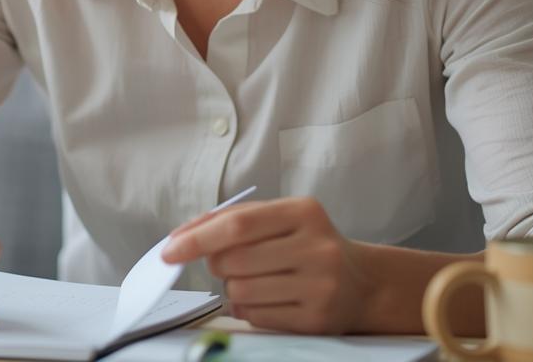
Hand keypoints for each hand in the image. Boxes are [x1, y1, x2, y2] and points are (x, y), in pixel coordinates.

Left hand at [160, 196, 374, 333]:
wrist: (363, 282)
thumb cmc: (307, 245)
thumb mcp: (282, 218)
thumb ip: (234, 220)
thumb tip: (181, 237)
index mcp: (303, 212)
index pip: (236, 225)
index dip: (196, 238)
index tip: (169, 250)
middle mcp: (316, 247)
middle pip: (234, 260)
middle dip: (216, 264)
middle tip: (225, 263)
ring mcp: (320, 285)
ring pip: (240, 290)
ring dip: (232, 288)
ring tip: (254, 280)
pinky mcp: (317, 319)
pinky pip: (256, 315)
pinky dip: (248, 308)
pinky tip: (268, 298)